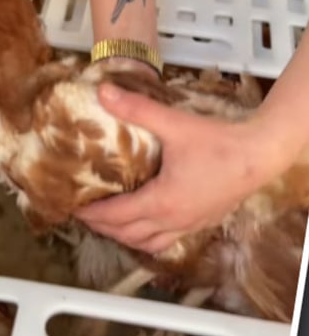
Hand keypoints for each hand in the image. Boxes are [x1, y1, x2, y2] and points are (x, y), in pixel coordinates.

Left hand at [75, 83, 279, 252]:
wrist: (262, 154)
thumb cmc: (220, 142)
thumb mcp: (174, 124)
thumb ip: (137, 109)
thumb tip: (103, 92)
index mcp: (161, 202)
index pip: (116, 216)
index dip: (92, 213)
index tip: (73, 207)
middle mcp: (173, 220)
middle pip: (127, 234)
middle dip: (102, 227)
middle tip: (83, 214)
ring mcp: (190, 225)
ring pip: (147, 243)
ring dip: (124, 237)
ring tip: (107, 223)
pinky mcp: (202, 223)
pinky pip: (167, 240)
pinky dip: (147, 238)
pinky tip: (142, 226)